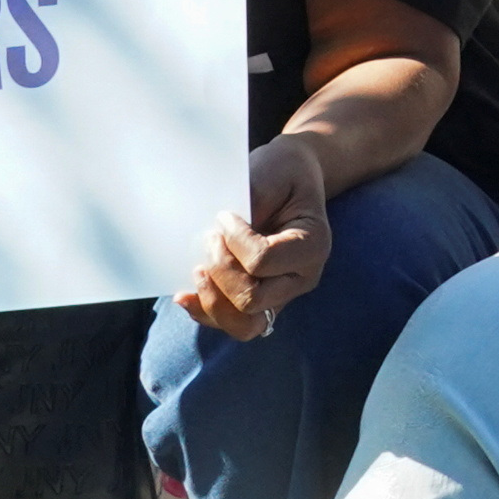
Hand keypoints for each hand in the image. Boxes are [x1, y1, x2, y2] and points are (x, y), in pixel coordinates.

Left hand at [184, 137, 333, 337]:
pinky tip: (186, 295)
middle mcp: (302, 278)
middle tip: (210, 239)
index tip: (224, 215)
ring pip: (244, 325)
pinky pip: (234, 323)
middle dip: (220, 272)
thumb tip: (214, 239)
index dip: (233, 241)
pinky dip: (206, 312)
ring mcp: (283, 294)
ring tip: (197, 272)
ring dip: (212, 302)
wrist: (293, 176)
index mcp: (313, 246)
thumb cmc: (281, 172)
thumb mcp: (268, 175)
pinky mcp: (263, 300)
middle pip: (251, 301)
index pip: (262, 261)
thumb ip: (246, 208)